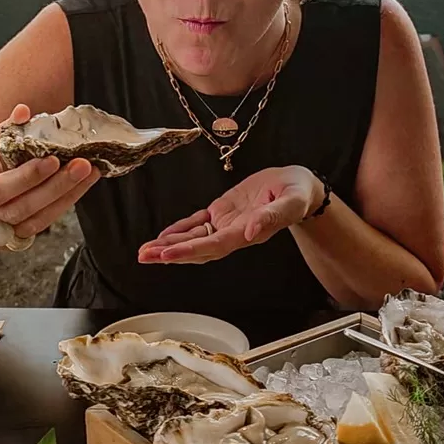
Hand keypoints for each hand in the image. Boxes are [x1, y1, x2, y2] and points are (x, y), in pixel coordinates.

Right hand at [0, 104, 99, 250]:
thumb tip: (23, 113)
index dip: (24, 178)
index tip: (52, 159)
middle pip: (18, 210)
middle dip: (53, 187)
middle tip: (81, 165)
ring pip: (34, 221)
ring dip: (66, 196)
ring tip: (88, 173)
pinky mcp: (13, 241)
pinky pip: (42, 225)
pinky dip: (64, 204)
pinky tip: (80, 185)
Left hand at [138, 166, 321, 264]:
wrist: (298, 186)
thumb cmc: (297, 193)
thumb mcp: (291, 201)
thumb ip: (272, 216)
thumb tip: (251, 231)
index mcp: (248, 233)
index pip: (214, 245)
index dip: (189, 250)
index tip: (167, 253)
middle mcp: (233, 233)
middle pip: (197, 248)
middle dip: (170, 253)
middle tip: (144, 256)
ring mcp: (226, 224)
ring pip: (193, 238)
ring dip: (169, 244)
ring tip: (145, 251)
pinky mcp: (223, 212)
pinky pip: (198, 223)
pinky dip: (179, 229)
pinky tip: (163, 236)